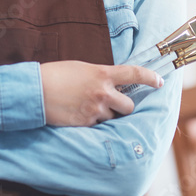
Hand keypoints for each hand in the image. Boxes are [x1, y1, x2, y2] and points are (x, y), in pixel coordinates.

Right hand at [40, 60, 164, 126]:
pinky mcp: (86, 124)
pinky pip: (97, 127)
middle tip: (112, 105)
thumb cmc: (55, 75)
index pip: (134, 73)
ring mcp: (95, 110)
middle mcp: (103, 93)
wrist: (36, 91)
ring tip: (86, 108)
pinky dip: (91, 123)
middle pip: (128, 106)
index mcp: (102, 73)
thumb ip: (99, 75)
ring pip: (112, 118)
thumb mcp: (81, 68)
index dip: (150, 77)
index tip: (159, 81)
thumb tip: (110, 83)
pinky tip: (77, 115)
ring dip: (105, 116)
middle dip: (123, 107)